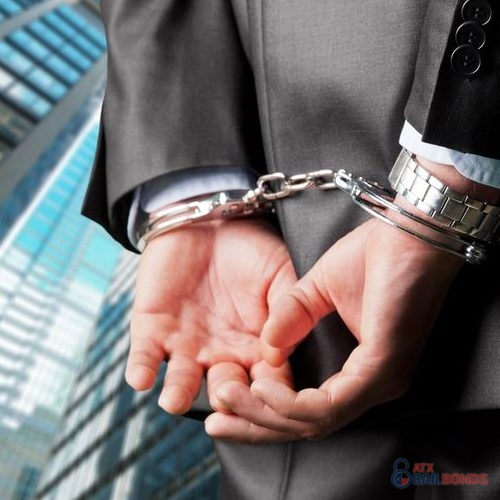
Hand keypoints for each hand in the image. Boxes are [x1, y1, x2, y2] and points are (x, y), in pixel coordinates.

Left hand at [126, 218, 296, 413]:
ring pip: (182, 379)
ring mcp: (186, 342)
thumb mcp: (281, 274)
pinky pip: (145, 354)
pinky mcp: (152, 328)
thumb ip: (288, 311)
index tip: (270, 400)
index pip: (266, 382)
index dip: (269, 394)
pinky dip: (142, 368)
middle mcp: (221, 353)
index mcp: (256, 346)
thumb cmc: (250, 248)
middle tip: (226, 398)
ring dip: (178, 392)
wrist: (209, 217)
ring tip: (175, 401)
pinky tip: (141, 378)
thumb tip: (280, 355)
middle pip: (225, 389)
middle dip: (226, 398)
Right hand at [205, 218, 462, 441]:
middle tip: (216, 423)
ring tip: (230, 397)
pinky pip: (329, 406)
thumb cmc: (373, 255)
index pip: (308, 409)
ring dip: (265, 416)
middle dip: (256, 427)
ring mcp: (379, 381)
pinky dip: (291, 403)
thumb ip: (292, 319)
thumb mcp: (318, 290)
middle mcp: (371, 384)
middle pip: (305, 425)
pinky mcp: (382, 369)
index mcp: (361, 369)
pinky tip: (263, 386)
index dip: (264, 413)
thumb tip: (266, 350)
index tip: (226, 403)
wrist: (409, 227)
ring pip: (314, 422)